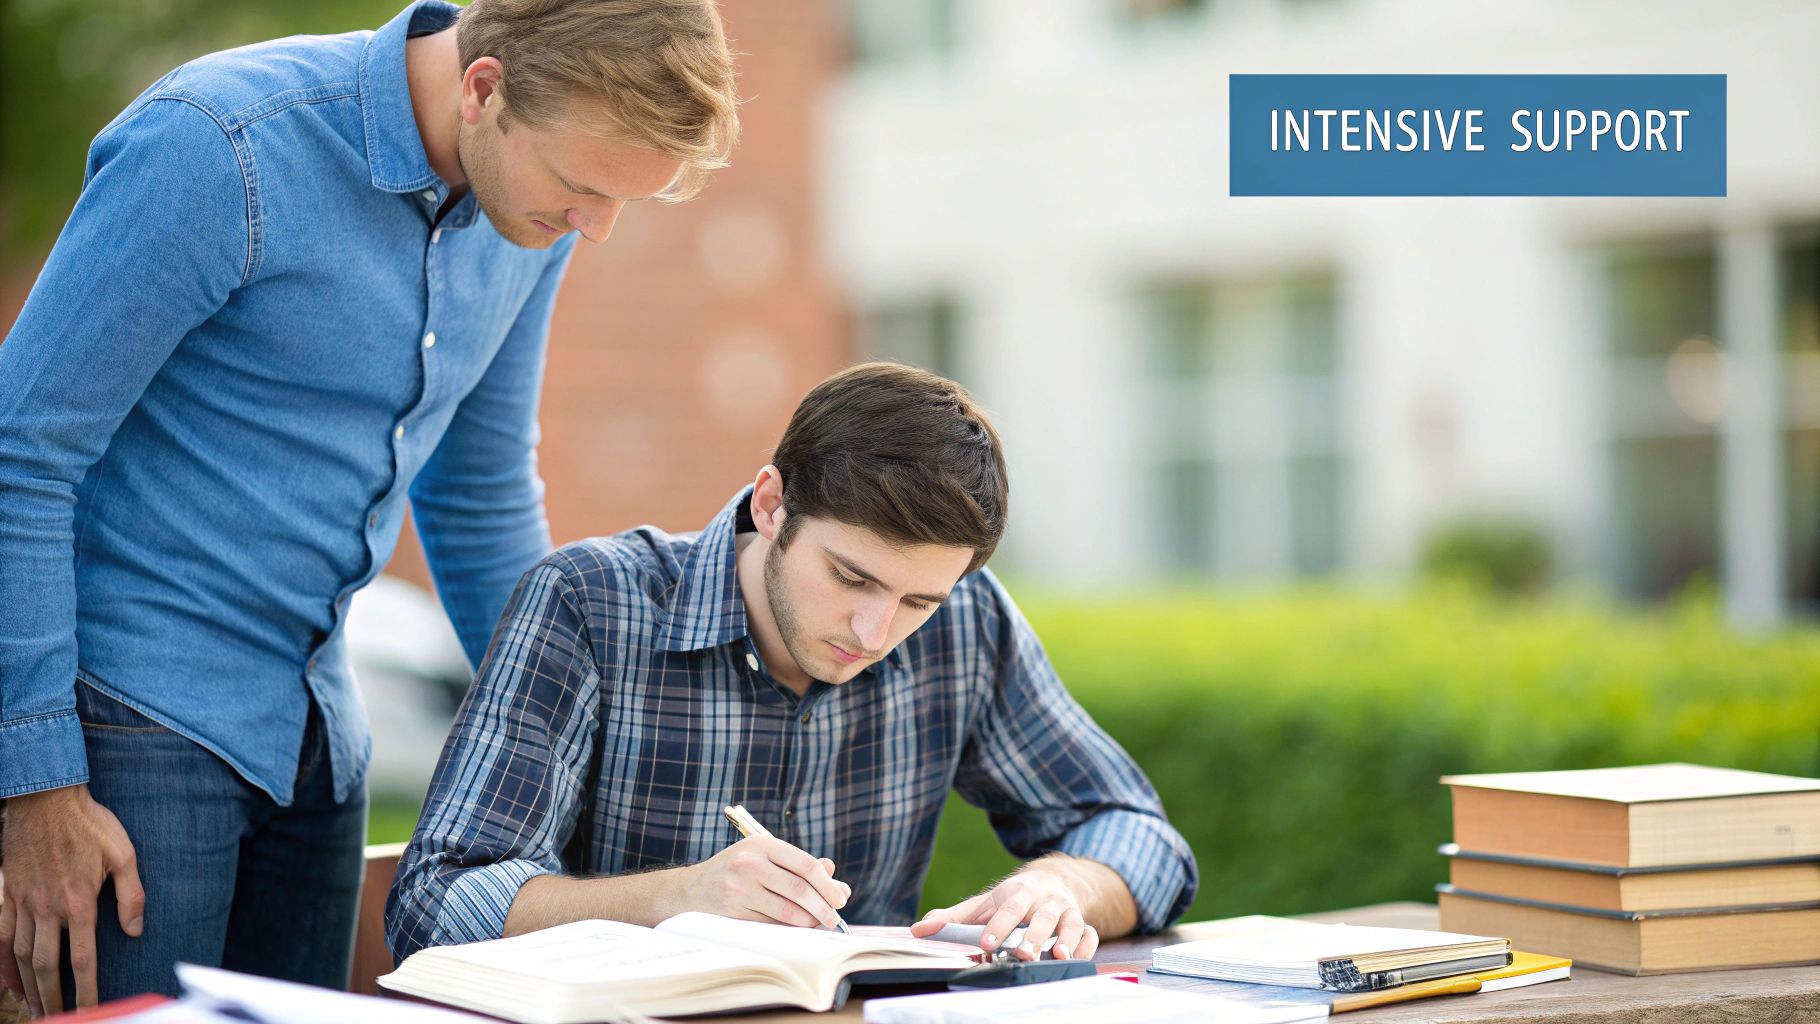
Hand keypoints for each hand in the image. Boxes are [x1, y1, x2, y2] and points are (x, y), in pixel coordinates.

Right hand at [0, 785, 144, 1016]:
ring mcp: (24, 904)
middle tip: (61, 1020)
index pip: (83, 958)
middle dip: (55, 998)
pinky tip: (11, 984)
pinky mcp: (8, 896)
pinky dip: (3, 965)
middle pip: (47, 966)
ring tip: (38, 1011)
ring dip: (28, 988)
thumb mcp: (124, 853)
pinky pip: (1, 938)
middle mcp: (48, 909)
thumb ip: (132, 895)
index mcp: (79, 902)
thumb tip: (136, 930)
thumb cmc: (90, 824)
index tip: (91, 1010)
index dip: (86, 989)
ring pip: (21, 957)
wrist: (45, 799)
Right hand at [678, 836, 849, 929]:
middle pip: (799, 889)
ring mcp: (739, 889)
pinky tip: (796, 929)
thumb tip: (836, 879)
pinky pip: (770, 925)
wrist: (690, 890)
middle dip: (823, 907)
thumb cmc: (737, 872)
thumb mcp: (764, 858)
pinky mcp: (732, 912)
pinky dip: (788, 929)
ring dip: (808, 921)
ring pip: (787, 911)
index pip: (805, 864)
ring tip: (817, 924)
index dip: (827, 884)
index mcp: (762, 845)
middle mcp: (750, 864)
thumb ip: (799, 865)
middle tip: (834, 918)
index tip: (840, 898)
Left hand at [911, 864, 1098, 960]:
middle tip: (1022, 954)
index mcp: (1019, 891)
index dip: (998, 925)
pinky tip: (1075, 960)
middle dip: (1033, 936)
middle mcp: (1046, 899)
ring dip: (1065, 940)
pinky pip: (1091, 935)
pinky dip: (1086, 947)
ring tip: (1057, 957)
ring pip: (1071, 924)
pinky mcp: (1084, 923)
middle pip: (1042, 917)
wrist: (1052, 881)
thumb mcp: (982, 904)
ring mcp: (1067, 911)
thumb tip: (918, 930)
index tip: (986, 944)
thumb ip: (953, 919)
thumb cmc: (1011, 899)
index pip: (1009, 908)